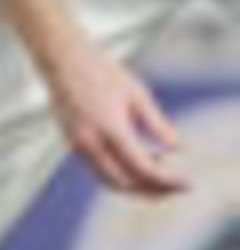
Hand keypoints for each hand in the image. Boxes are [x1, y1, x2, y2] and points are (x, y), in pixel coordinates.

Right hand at [48, 38, 185, 198]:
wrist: (62, 59)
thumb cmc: (101, 71)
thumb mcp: (137, 94)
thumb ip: (157, 125)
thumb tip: (178, 147)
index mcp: (110, 129)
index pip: (143, 169)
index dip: (167, 180)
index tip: (187, 183)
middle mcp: (91, 143)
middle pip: (126, 183)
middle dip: (153, 190)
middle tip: (175, 186)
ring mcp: (78, 146)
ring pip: (110, 182)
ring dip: (136, 185)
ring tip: (159, 174)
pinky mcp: (72, 144)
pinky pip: (99, 171)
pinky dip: (120, 174)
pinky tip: (137, 160)